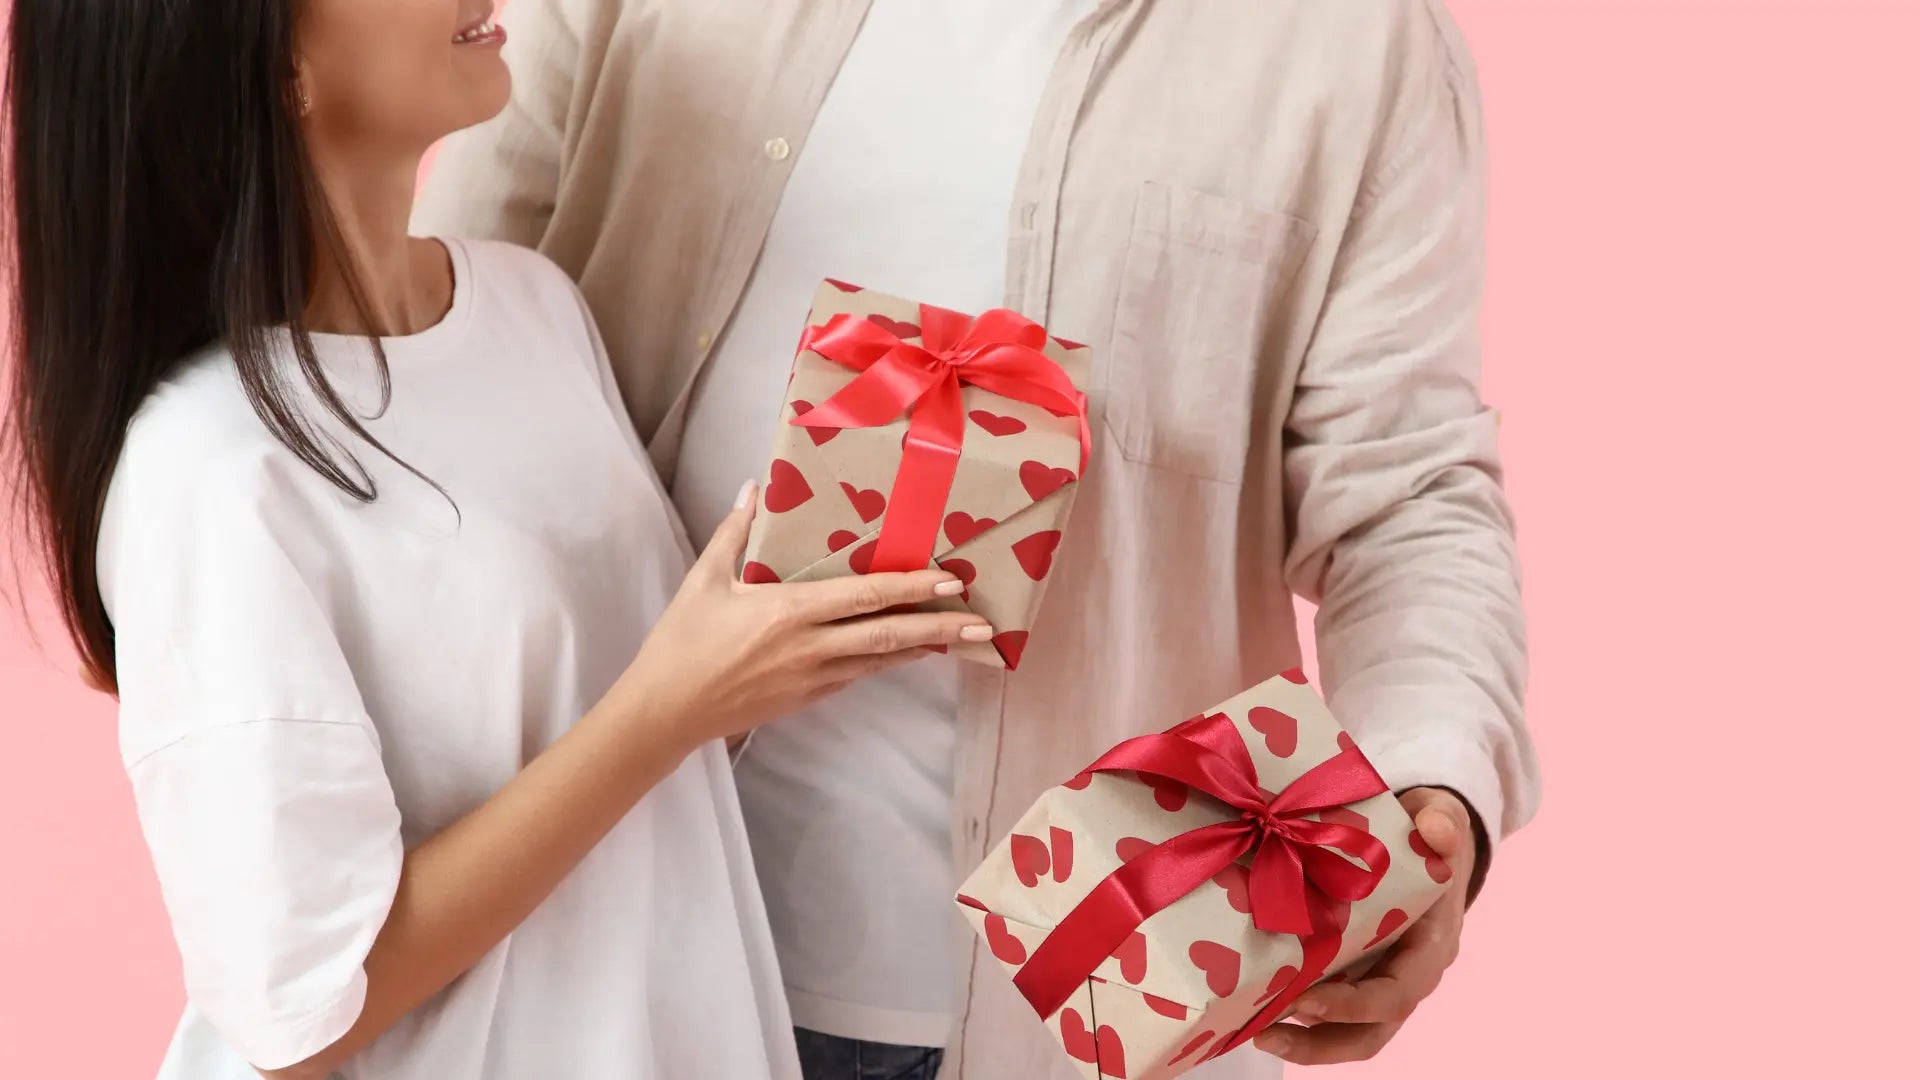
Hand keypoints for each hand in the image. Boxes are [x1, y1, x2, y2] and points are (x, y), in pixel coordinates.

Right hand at [617, 481, 990, 748]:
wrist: (665, 712)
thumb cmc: (682, 643)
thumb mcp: (705, 580)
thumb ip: (735, 531)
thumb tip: (755, 487)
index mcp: (789, 612)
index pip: (864, 598)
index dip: (910, 590)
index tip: (949, 581)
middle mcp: (810, 648)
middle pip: (888, 637)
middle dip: (939, 629)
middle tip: (981, 624)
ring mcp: (812, 678)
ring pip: (879, 662)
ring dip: (921, 649)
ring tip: (959, 639)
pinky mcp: (806, 698)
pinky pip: (857, 676)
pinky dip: (887, 664)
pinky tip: (907, 655)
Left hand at [1253, 787, 1476, 1064]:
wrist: (1427, 837)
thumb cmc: (1429, 832)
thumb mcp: (1440, 817)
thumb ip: (1441, 821)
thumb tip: (1437, 829)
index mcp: (1431, 946)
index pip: (1398, 994)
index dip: (1354, 1005)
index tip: (1305, 1003)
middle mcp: (1408, 974)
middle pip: (1370, 1032)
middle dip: (1318, 1043)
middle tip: (1263, 1034)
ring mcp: (1380, 978)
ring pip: (1348, 1032)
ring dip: (1302, 1041)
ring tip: (1251, 1033)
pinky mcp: (1354, 972)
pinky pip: (1329, 1009)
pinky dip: (1295, 1015)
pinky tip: (1252, 1008)